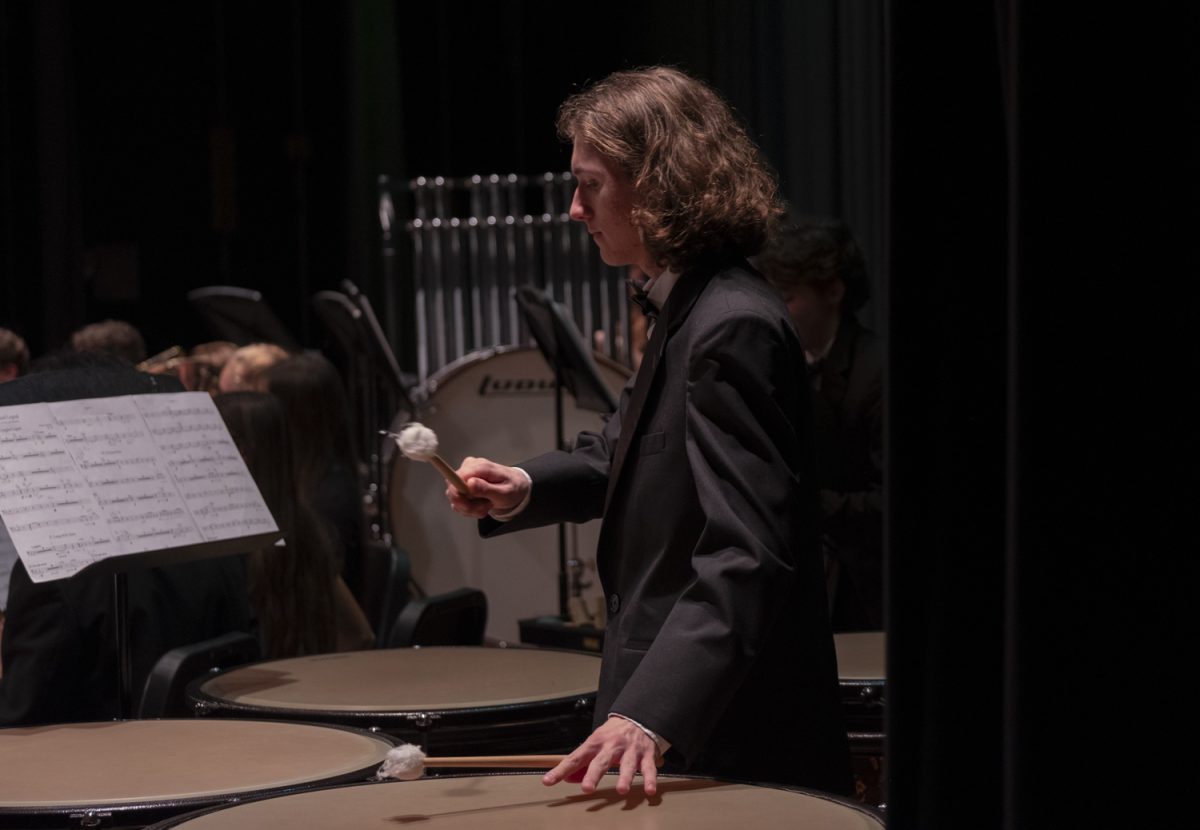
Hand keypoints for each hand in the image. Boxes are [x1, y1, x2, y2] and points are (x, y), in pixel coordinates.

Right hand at [446, 456, 529, 517]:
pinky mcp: (463, 484)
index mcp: (479, 466)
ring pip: (455, 498)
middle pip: (453, 489)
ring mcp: (465, 476)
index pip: (456, 478)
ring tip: (486, 506)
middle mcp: (469, 467)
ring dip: (470, 508)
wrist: (516, 487)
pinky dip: (470, 508)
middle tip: (484, 508)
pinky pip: (458, 501)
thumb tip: (469, 483)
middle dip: (467, 505)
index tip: (470, 505)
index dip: (459, 494)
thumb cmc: (513, 488)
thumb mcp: (504, 492)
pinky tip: (481, 506)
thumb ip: (486, 489)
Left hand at [543, 716, 661, 795]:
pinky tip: (649, 791)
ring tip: (621, 790)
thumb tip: (569, 778)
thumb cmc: (614, 734)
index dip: (561, 770)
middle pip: (601, 761)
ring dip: (625, 777)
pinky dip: (650, 779)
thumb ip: (584, 761)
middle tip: (587, 787)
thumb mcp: (596, 742)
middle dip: (594, 774)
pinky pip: (649, 768)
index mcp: (596, 742)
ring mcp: (630, 750)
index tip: (549, 781)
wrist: (639, 717)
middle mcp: (612, 745)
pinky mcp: (647, 755)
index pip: (575, 758)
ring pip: (627, 764)